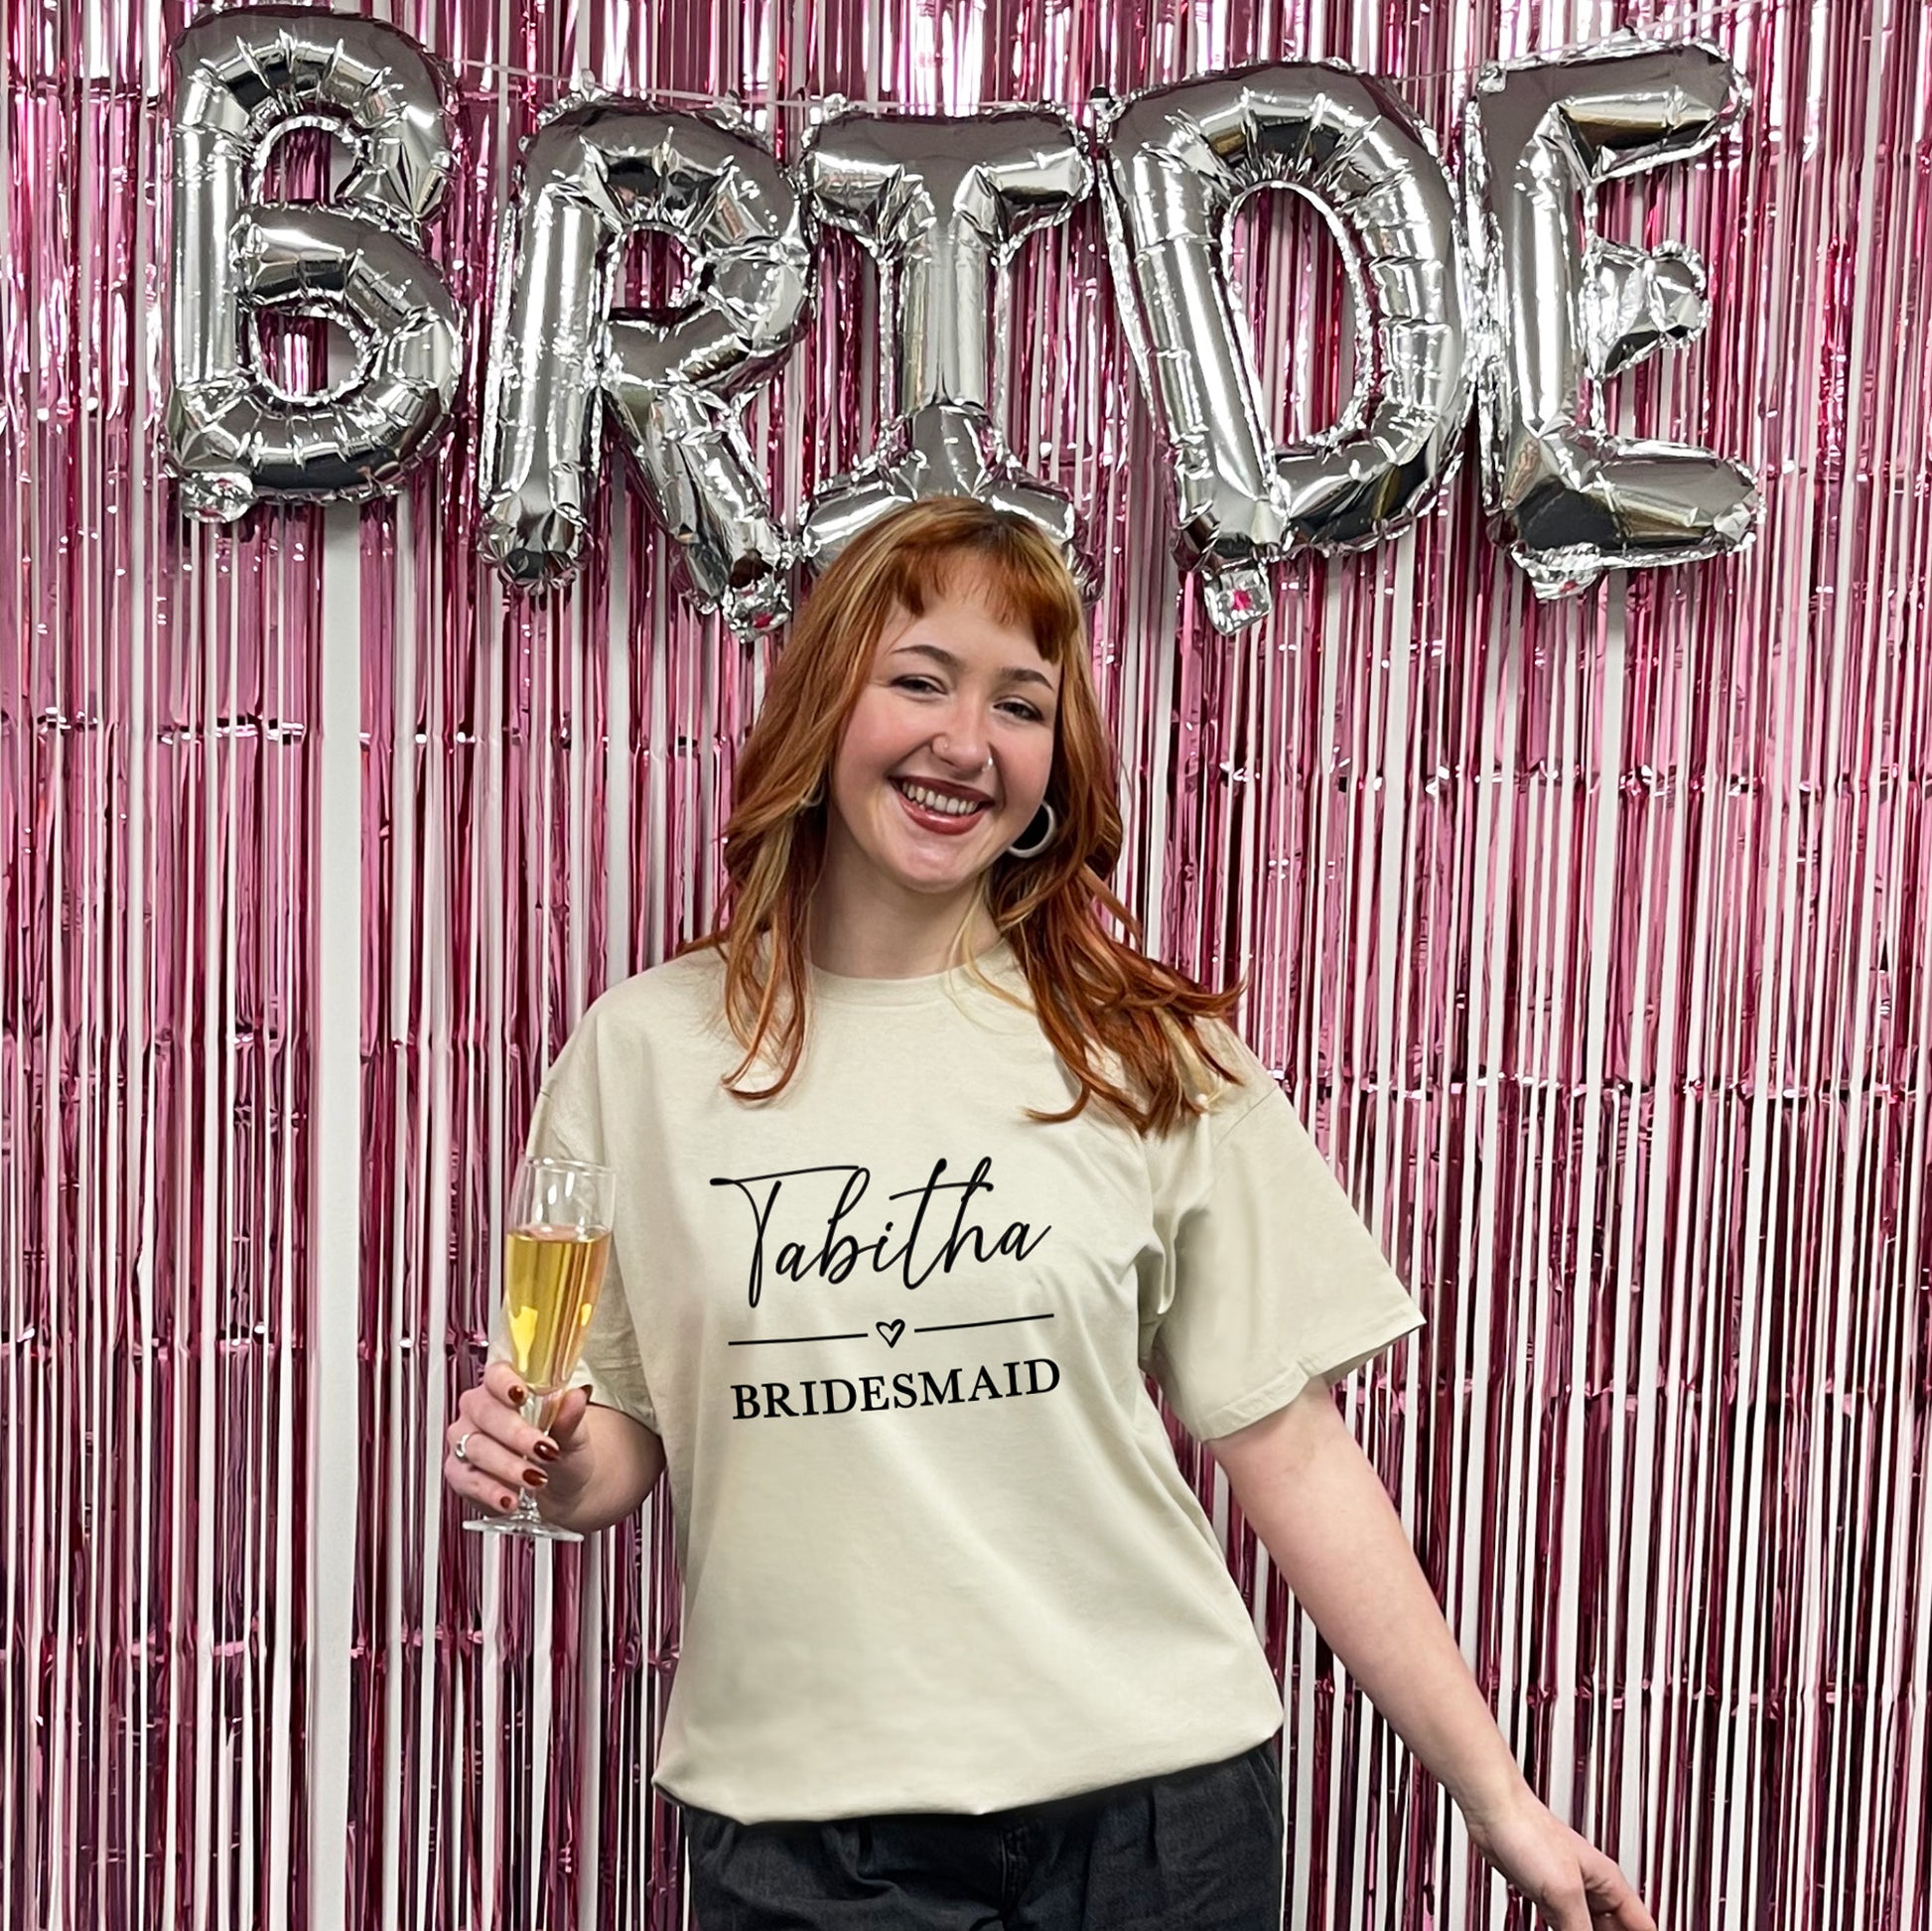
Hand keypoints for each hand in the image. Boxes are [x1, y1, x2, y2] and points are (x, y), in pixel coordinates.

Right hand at [443, 1360, 593, 1520]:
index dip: (505, 1382)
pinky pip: (467, 1480)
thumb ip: (571, 1416)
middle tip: (543, 1450)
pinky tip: (510, 1499)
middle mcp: (478, 1410)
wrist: (559, 1486)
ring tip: (535, 1479)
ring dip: (507, 1465)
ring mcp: (465, 1440)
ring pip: (477, 1447)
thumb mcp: (574, 1434)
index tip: (521, 1394)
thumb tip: (576, 1396)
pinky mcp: (459, 1472)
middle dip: (516, 1434)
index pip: (497, 1374)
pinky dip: (491, 1491)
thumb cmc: (561, 1450)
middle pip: (486, 1412)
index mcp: (505, 1388)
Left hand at [1463, 1783, 1656, 1930]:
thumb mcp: (1564, 1892)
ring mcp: (1568, 1891)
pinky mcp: (1545, 1894)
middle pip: (1616, 1929)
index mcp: (1609, 1883)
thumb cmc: (1529, 1831)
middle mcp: (1592, 1888)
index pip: (1643, 1926)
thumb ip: (1581, 1929)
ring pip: (1588, 1928)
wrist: (1492, 1811)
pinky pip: (1563, 1925)